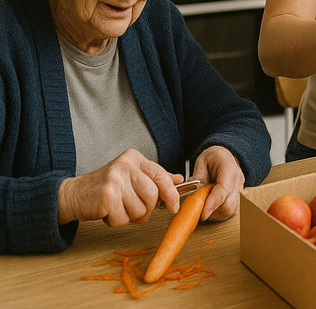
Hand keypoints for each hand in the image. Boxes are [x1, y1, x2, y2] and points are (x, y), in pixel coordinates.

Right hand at [57, 149, 181, 226]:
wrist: (72, 195)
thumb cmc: (104, 188)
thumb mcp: (132, 177)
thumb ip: (154, 178)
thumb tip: (179, 179)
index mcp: (134, 158)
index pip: (161, 176)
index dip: (171, 194)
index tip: (173, 207)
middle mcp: (125, 166)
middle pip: (153, 195)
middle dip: (147, 209)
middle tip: (134, 210)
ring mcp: (115, 180)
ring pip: (140, 209)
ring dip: (130, 216)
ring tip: (117, 208)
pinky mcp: (106, 196)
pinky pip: (123, 218)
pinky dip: (116, 221)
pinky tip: (107, 212)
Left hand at [190, 146, 245, 220]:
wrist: (224, 156)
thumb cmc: (213, 159)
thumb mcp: (201, 163)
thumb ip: (197, 180)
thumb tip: (190, 195)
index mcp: (229, 169)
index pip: (224, 190)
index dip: (213, 204)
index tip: (203, 214)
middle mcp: (238, 181)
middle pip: (229, 205)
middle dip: (213, 211)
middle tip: (199, 208)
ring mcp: (240, 191)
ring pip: (230, 211)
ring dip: (215, 213)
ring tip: (204, 205)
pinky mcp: (238, 199)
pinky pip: (230, 212)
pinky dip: (218, 213)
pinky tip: (210, 206)